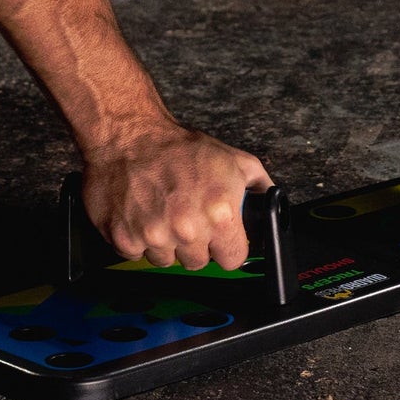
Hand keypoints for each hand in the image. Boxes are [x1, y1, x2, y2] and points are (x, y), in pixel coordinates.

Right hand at [82, 121, 271, 270]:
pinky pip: (138, 255)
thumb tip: (274, 206)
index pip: (233, 259)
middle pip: (198, 263)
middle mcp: (188, 229)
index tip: (219, 236)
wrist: (131, 136)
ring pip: (167, 262)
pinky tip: (143, 214)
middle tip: (187, 215)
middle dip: (195, 243)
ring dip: (166, 243)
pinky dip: (138, 240)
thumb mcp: (233, 159)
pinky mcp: (125, 239)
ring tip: (163, 211)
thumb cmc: (179, 148)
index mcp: (219, 213)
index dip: (227, 246)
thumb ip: (259, 186)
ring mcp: (155, 237)